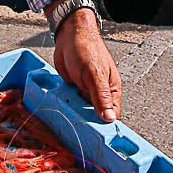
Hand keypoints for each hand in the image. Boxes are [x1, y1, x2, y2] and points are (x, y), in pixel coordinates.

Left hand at [52, 4, 121, 123]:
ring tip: (66, 118)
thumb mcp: (94, 75)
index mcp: (111, 89)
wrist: (69, 34)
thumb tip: (110, 119)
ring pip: (82, 110)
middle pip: (96, 115)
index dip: (104, 126)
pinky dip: (66, 104)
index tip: (96, 138)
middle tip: (77, 131)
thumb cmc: (86, 49)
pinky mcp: (74, 88)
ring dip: (75, 113)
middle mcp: (100, 92)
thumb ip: (101, 97)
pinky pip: (71, 101)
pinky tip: (60, 107)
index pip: (111, 115)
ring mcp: (86, 90)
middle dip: (87, 121)